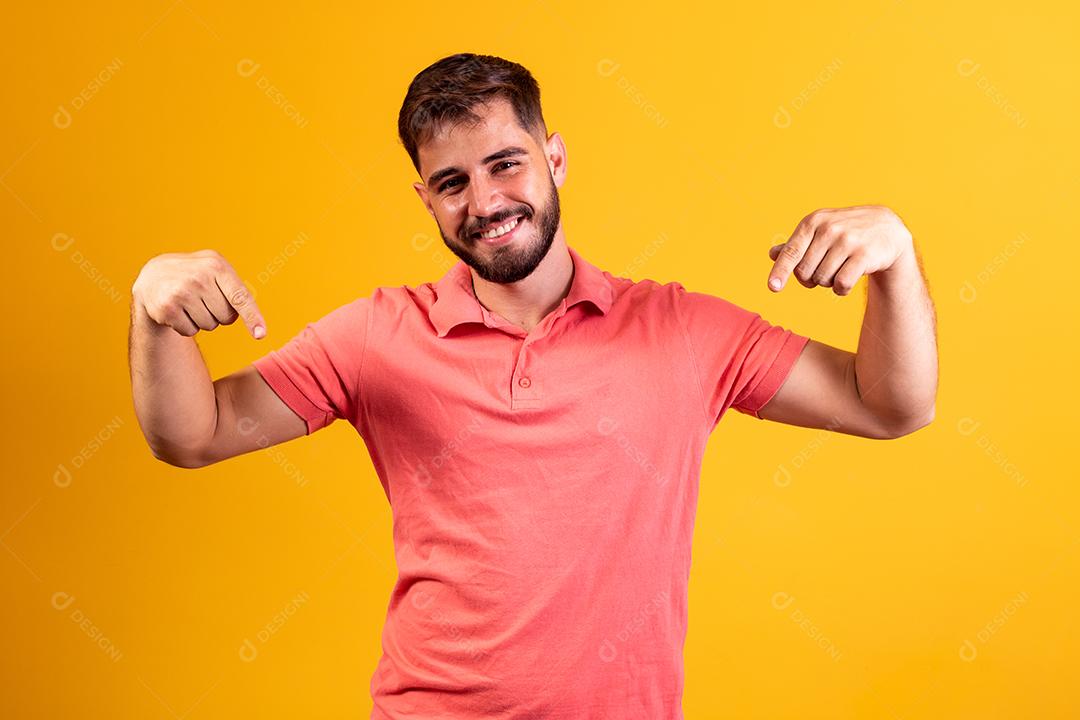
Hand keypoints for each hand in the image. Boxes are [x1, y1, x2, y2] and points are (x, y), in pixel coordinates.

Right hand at [132, 250, 265, 337]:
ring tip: (190, 303)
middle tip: (204, 299)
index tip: (261, 335)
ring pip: (210, 326)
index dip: (252, 317)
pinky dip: (187, 326)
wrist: (153, 276)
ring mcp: (181, 293)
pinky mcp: (167, 309)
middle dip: (219, 314)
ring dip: (203, 320)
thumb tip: (257, 327)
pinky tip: (177, 310)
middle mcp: (199, 277)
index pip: (240, 297)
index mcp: (216, 265)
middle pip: (227, 317)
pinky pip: (190, 331)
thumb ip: (237, 291)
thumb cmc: (196, 276)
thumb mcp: (216, 271)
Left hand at [767, 206, 913, 294]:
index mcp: (813, 222)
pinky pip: (841, 285)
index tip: (773, 288)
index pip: (791, 252)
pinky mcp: (864, 255)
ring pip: (823, 280)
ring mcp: (848, 241)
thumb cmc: (846, 233)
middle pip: (804, 273)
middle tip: (825, 269)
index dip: (781, 271)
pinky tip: (848, 279)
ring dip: (828, 283)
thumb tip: (773, 254)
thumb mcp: (820, 231)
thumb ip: (796, 245)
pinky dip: (841, 289)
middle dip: (811, 278)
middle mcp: (829, 229)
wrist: (887, 230)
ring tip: (840, 268)